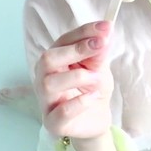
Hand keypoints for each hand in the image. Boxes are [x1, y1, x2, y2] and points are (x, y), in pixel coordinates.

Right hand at [35, 21, 113, 140]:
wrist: (96, 119)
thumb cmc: (92, 89)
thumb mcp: (99, 67)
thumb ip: (98, 53)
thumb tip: (104, 34)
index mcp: (55, 60)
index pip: (64, 40)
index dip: (85, 32)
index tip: (106, 27)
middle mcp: (44, 78)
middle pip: (47, 59)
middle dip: (75, 49)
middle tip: (100, 45)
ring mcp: (46, 101)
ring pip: (49, 83)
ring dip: (79, 76)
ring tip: (98, 79)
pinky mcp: (53, 123)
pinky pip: (61, 111)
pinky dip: (80, 102)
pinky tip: (93, 96)